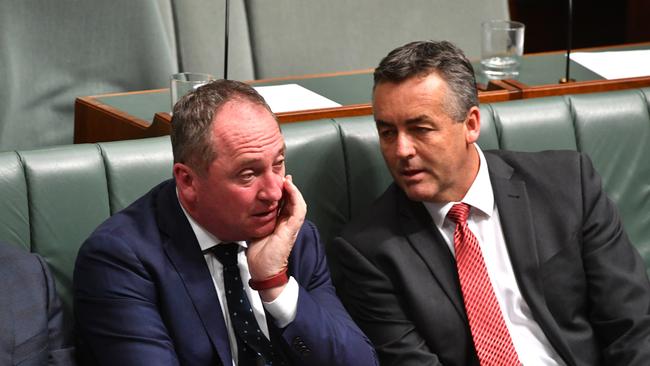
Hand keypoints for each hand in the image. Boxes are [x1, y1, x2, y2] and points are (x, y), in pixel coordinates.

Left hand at [246, 175, 305, 299]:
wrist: (263, 269)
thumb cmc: (259, 254)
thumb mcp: (254, 230)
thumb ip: (254, 219)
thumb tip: (243, 210)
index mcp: (279, 223)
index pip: (283, 202)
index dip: (281, 191)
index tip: (276, 180)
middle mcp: (287, 222)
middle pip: (291, 200)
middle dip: (288, 186)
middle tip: (282, 175)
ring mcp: (291, 225)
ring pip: (298, 202)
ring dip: (293, 189)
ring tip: (286, 179)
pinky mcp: (292, 228)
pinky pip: (298, 209)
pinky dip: (295, 197)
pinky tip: (289, 188)